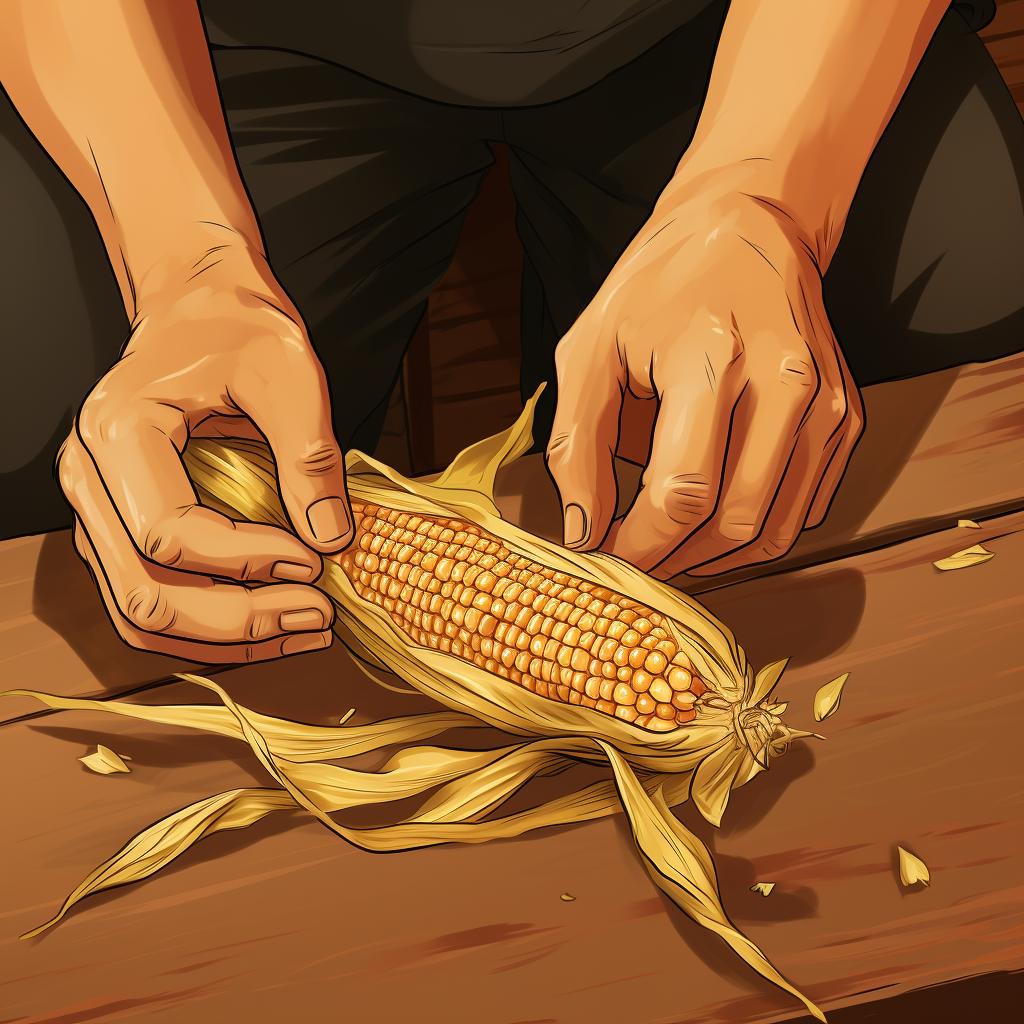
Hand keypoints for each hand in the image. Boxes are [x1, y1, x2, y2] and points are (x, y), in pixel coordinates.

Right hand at [58, 245, 348, 660]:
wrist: (201, 309)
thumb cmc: (241, 330)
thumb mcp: (290, 375)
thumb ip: (309, 458)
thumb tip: (331, 541)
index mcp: (119, 431)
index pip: (170, 534)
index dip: (249, 562)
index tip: (316, 564)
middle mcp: (88, 476)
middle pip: (144, 593)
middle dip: (237, 621)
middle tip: (317, 617)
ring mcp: (95, 508)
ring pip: (140, 614)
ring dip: (224, 639)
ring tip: (303, 631)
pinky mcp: (118, 527)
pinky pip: (151, 597)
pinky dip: (208, 627)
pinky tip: (272, 622)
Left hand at [546, 183, 862, 577]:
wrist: (747, 230)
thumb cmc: (655, 290)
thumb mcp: (589, 350)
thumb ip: (577, 444)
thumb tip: (584, 533)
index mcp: (712, 356)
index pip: (681, 490)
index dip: (641, 543)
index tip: (607, 556)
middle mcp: (784, 380)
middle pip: (734, 521)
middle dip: (675, 559)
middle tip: (636, 561)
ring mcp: (826, 402)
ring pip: (776, 529)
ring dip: (716, 559)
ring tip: (670, 551)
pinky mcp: (844, 417)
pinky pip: (804, 509)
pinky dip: (756, 534)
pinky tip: (713, 523)